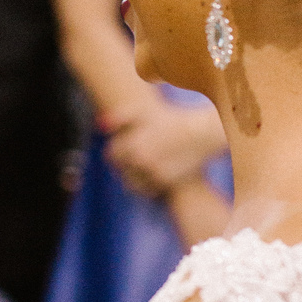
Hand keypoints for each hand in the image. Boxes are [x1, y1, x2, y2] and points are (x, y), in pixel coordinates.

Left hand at [102, 98, 225, 197]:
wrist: (201, 134)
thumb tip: (100, 127)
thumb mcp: (144, 112)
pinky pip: (147, 190)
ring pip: (131, 183)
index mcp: (132, 142)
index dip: (118, 152)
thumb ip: (120, 117)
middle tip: (138, 159)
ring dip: (134, 178)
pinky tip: (154, 177)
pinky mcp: (165, 182)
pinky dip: (147, 186)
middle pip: (120, 169)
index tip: (126, 150)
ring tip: (145, 169)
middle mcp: (140, 159)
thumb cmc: (171, 119)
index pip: (112, 154)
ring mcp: (152, 172)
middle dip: (125, 165)